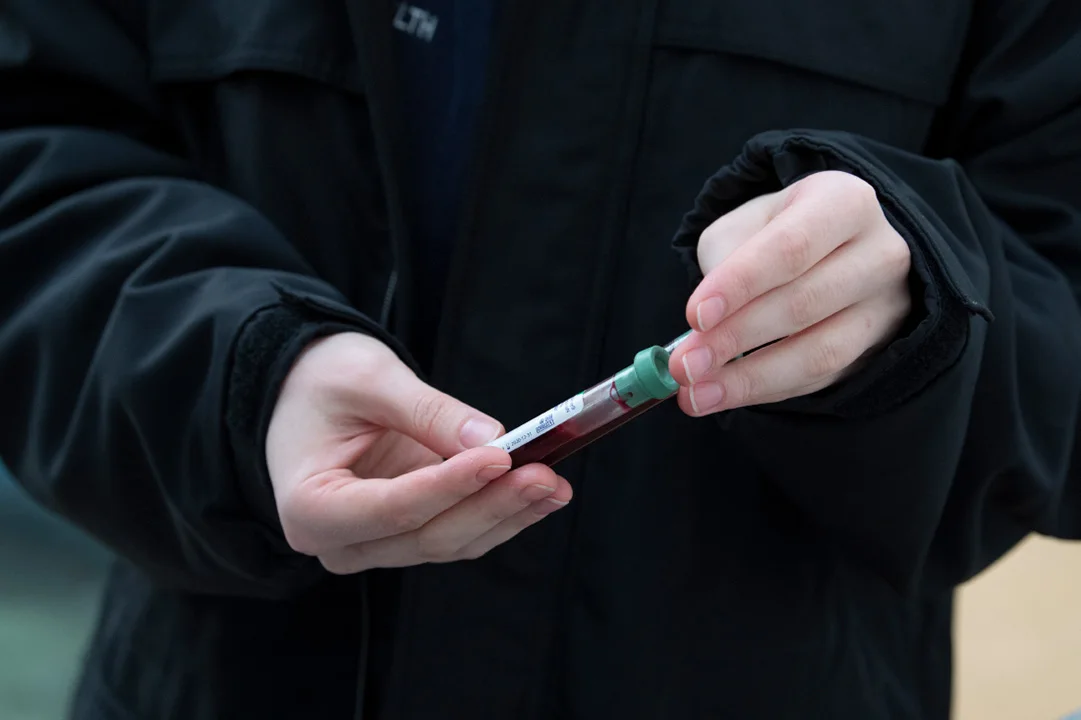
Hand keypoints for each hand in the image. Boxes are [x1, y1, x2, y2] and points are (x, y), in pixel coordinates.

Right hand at [265, 332, 570, 573]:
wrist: (304, 390)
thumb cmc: (321, 380)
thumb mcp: (368, 378)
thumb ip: (426, 411)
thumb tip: (490, 439)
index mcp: (310, 507)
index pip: (392, 508)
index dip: (450, 486)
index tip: (499, 457)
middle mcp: (342, 541)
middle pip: (428, 536)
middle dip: (491, 505)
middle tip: (543, 474)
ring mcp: (377, 544)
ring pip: (451, 542)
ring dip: (507, 513)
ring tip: (554, 482)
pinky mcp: (408, 534)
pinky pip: (460, 532)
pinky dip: (501, 511)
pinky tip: (541, 491)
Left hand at [669, 170, 911, 414]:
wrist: (837, 249)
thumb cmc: (779, 233)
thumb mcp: (748, 223)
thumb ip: (725, 257)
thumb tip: (707, 323)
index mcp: (843, 203)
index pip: (789, 248)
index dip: (740, 285)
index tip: (694, 317)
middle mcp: (878, 253)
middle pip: (802, 304)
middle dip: (733, 339)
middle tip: (683, 366)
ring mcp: (885, 306)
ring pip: (818, 352)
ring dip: (748, 379)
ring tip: (696, 394)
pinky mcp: (877, 347)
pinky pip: (820, 379)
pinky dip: (765, 390)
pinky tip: (723, 395)